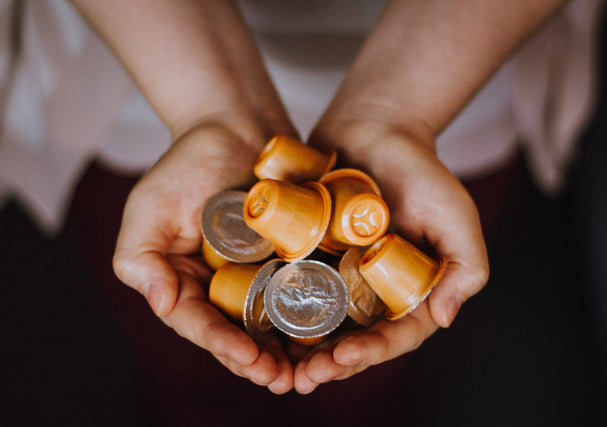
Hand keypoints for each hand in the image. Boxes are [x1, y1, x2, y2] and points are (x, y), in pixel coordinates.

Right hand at [112, 120, 294, 393]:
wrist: (235, 125)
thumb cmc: (186, 164)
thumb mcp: (148, 208)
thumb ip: (139, 258)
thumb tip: (160, 304)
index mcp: (185, 282)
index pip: (201, 324)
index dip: (223, 346)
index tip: (249, 360)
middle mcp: (223, 286)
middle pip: (240, 334)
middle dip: (259, 362)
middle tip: (282, 380)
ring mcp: (259, 273)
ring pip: (274, 323)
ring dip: (289, 351)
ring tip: (308, 371)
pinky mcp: (291, 257)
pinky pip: (303, 290)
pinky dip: (315, 314)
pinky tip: (332, 333)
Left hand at [293, 118, 488, 392]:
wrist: (374, 128)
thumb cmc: (420, 170)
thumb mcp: (456, 215)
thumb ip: (466, 266)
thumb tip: (445, 317)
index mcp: (409, 291)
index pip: (394, 335)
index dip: (371, 353)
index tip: (343, 358)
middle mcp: (372, 290)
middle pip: (353, 339)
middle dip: (330, 364)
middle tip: (304, 377)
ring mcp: (338, 274)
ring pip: (319, 323)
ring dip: (300, 351)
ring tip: (278, 368)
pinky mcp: (310, 254)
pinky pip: (293, 288)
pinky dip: (278, 312)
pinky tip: (259, 327)